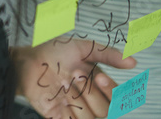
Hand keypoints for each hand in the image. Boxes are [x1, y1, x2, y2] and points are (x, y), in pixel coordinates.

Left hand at [14, 38, 136, 118]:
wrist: (27, 61)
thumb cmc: (52, 52)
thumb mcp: (82, 47)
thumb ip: (107, 54)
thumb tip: (133, 62)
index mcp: (96, 82)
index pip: (116, 97)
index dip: (111, 91)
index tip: (99, 77)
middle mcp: (88, 96)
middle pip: (105, 109)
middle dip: (92, 94)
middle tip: (75, 76)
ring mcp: (75, 107)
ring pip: (91, 117)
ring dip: (80, 102)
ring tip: (65, 85)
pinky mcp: (60, 116)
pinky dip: (73, 115)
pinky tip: (63, 100)